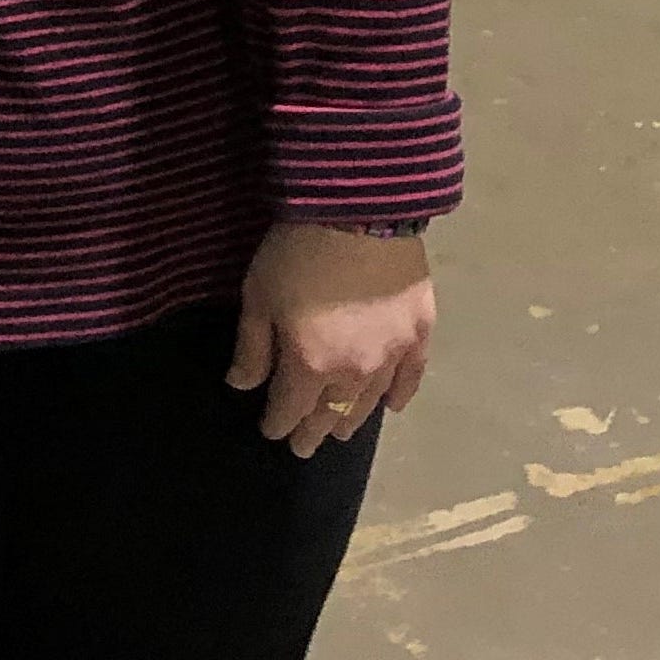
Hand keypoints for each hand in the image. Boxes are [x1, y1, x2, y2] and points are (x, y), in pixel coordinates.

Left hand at [228, 222, 434, 459]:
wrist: (359, 212)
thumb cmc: (296, 252)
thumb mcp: (258, 295)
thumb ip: (251, 347)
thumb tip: (240, 386)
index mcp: (310, 365)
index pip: (290, 410)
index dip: (277, 423)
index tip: (270, 430)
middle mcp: (354, 373)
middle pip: (331, 415)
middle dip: (312, 431)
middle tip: (303, 446)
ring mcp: (392, 357)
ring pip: (369, 404)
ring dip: (351, 421)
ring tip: (338, 432)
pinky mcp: (419, 335)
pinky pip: (411, 379)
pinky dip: (399, 397)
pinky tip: (391, 408)